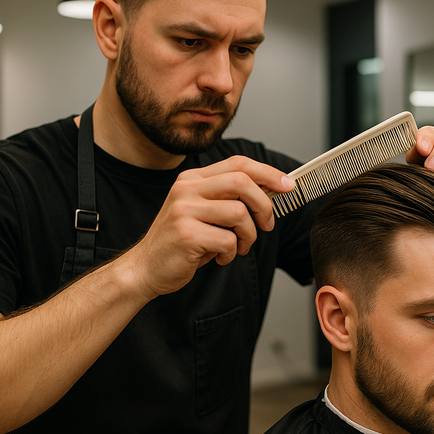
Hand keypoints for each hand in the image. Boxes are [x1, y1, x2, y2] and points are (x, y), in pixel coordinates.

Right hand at [121, 156, 294, 299]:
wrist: (145, 269)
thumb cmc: (180, 242)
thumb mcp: (202, 212)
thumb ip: (228, 198)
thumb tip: (271, 192)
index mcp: (193, 179)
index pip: (238, 164)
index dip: (268, 172)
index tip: (288, 185)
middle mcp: (187, 189)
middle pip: (242, 181)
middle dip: (264, 205)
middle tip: (267, 225)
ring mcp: (184, 211)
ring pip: (239, 213)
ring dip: (248, 236)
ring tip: (238, 247)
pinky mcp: (186, 235)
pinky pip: (228, 240)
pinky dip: (231, 253)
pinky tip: (220, 258)